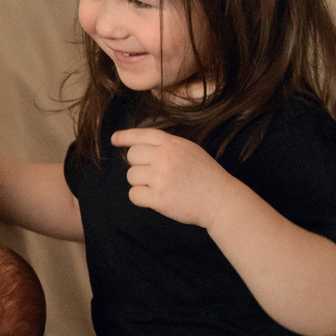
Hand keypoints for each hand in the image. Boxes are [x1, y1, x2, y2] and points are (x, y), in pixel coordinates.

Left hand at [112, 128, 238, 228]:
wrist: (221, 200)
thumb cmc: (206, 176)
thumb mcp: (190, 150)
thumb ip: (168, 146)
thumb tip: (140, 146)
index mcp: (173, 144)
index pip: (142, 135)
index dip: (125, 136)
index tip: (114, 139)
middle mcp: (165, 157)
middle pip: (132, 156)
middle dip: (139, 166)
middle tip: (154, 175)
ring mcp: (161, 177)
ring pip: (131, 176)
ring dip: (141, 183)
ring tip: (160, 187)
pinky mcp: (159, 198)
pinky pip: (134, 195)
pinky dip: (141, 198)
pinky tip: (155, 198)